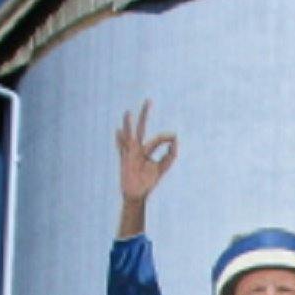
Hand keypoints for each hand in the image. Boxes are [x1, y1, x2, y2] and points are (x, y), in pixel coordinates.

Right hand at [115, 100, 176, 229]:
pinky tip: (118, 131)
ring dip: (129, 125)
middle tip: (149, 100)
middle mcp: (138, 148)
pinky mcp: (125, 160)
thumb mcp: (162, 168)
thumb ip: (170, 156)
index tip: (174, 136)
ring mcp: (131, 152)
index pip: (159, 139)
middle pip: (142, 128)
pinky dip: (120, 141)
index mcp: (147, 149)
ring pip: (130, 135)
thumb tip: (176, 140)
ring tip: (129, 113)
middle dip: (145, 115)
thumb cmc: (148, 181)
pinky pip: (122, 149)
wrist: (137, 194)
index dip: (167, 138)